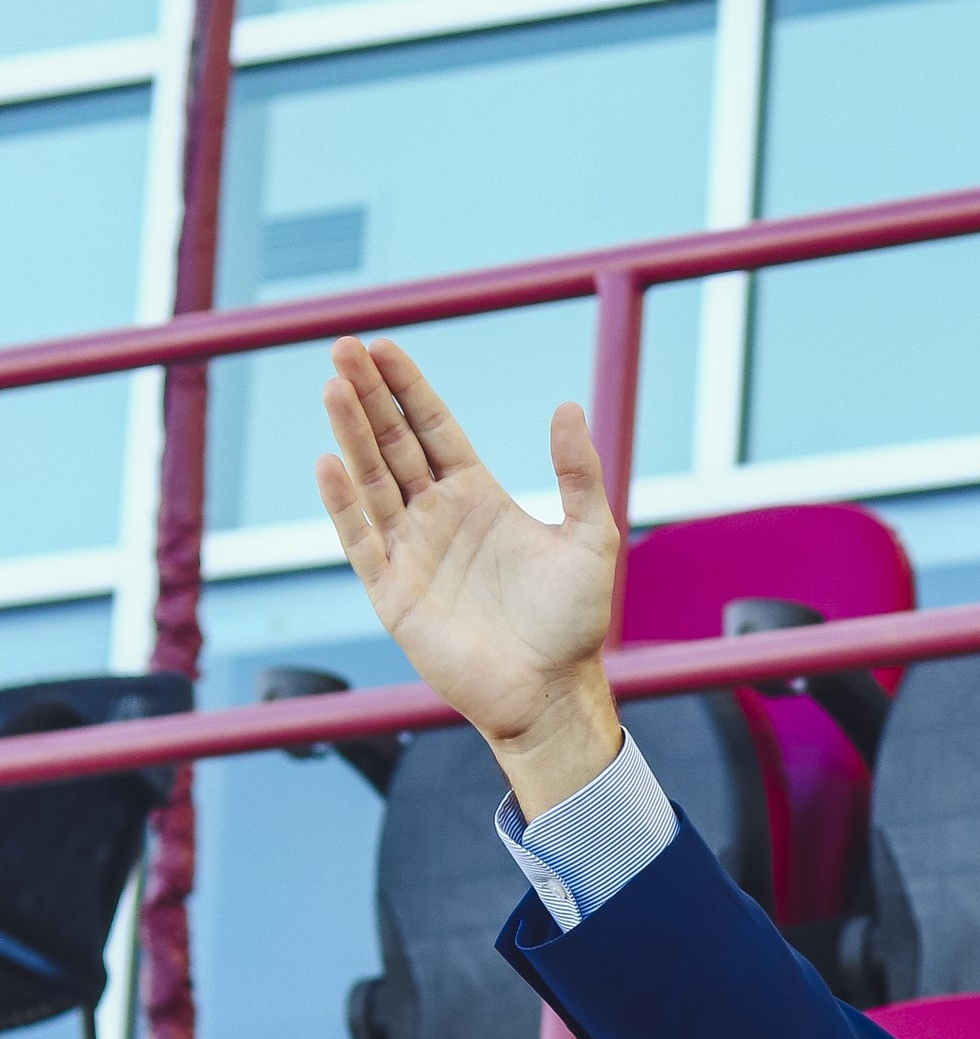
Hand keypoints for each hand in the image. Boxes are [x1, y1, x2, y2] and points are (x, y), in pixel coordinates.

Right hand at [315, 335, 624, 815]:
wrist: (552, 692)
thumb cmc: (573, 622)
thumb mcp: (591, 537)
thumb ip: (579, 474)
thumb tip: (568, 407)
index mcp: (478, 498)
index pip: (432, 429)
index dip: (407, 388)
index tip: (382, 346)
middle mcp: (437, 518)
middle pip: (393, 443)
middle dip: (369, 396)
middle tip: (344, 346)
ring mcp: (411, 553)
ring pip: (372, 482)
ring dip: (351, 435)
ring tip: (334, 387)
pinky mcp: (394, 595)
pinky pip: (362, 542)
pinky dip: (345, 506)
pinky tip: (330, 463)